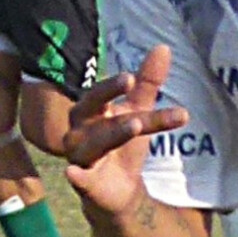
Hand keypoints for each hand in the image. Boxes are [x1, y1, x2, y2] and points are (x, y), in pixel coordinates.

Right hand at [57, 46, 189, 218]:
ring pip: (94, 142)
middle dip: (109, 99)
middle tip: (132, 85)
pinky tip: (74, 173)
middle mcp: (79, 129)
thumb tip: (164, 47)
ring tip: (135, 124)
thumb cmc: (124, 145)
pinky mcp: (84, 182)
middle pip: (92, 111)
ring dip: (113, 132)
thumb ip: (148, 84)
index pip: (101, 94)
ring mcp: (79, 155)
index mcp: (90, 111)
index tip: (132, 77)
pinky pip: (77, 178)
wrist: (121, 189)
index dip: (114, 86)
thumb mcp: (140, 112)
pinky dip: (76, 176)